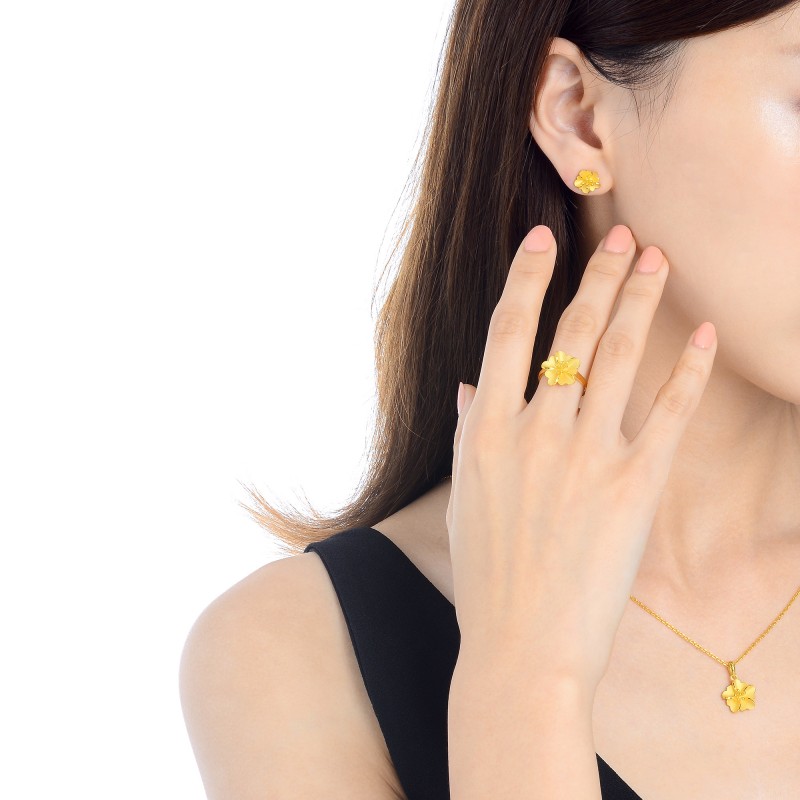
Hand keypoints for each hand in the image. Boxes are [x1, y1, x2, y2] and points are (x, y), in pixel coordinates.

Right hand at [445, 223, 716, 694]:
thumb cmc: (486, 574)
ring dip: (641, 301)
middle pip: (572, 331)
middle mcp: (534, 429)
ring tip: (659, 261)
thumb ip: (468, 432)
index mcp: (485, 428)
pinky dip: (688, 369)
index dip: (526, 277)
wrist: (522, 644)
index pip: (507, 331)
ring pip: (617, 356)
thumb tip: (471, 386)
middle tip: (625, 238)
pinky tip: (702, 334)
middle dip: (600, 275)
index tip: (544, 238)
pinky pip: (669, 413)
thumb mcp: (463, 496)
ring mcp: (586, 454)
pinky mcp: (634, 484)